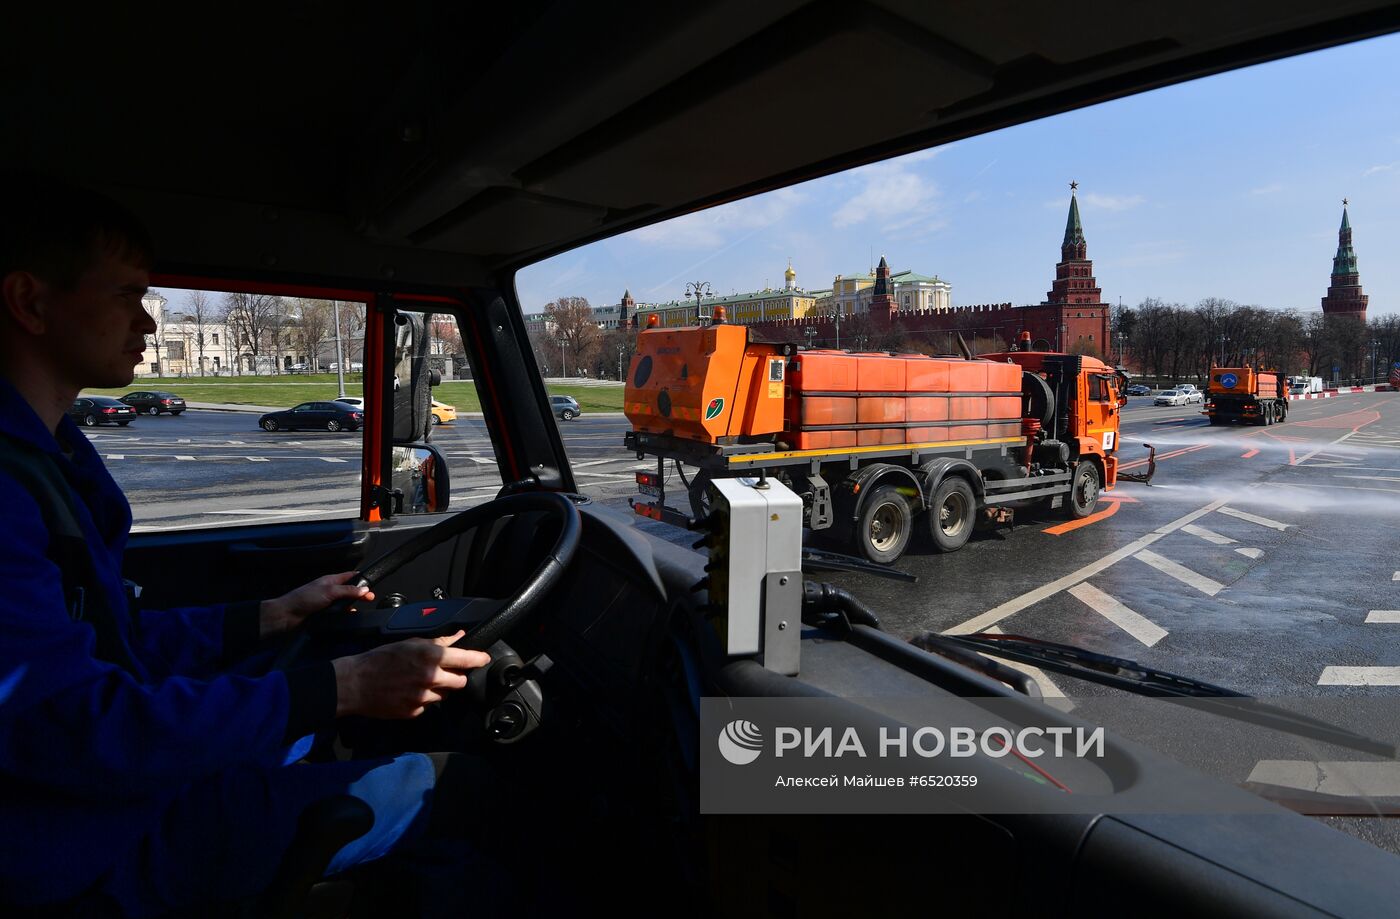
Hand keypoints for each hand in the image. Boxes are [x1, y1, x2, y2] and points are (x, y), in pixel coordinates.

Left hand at [260, 571, 374, 637]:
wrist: (288, 615)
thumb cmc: (305, 599)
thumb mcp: (330, 591)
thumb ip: (348, 590)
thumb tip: (365, 589)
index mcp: (330, 580)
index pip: (349, 576)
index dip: (361, 579)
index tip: (371, 585)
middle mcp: (329, 590)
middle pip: (348, 591)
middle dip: (359, 595)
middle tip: (370, 600)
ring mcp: (326, 602)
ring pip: (344, 603)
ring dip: (350, 606)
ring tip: (357, 610)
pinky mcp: (323, 614)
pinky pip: (338, 613)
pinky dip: (343, 615)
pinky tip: (347, 618)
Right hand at [332, 631, 490, 718]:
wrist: (355, 683)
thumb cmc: (380, 659)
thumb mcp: (410, 643)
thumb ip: (438, 641)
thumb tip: (458, 636)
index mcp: (431, 656)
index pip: (466, 659)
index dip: (478, 658)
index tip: (484, 658)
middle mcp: (430, 677)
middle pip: (460, 682)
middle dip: (456, 677)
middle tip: (445, 672)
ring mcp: (423, 697)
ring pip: (444, 695)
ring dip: (438, 689)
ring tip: (419, 681)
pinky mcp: (414, 712)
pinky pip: (428, 706)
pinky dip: (422, 699)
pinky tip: (408, 691)